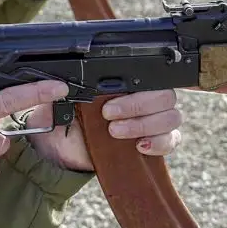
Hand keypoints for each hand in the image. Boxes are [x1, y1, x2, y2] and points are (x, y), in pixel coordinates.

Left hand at [27, 89, 182, 171]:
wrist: (62, 152)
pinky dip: (159, 143)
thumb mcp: (55, 102)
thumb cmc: (63, 120)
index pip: (149, 75)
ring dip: (145, 124)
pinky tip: (139, 146)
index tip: (107, 102)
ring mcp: (152, 121)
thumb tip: (60, 86)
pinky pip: (172, 140)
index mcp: (124, 83)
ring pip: (172, 117)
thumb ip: (54, 91)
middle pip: (165, 95)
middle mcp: (143, 99)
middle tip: (108, 114)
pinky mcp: (154, 143)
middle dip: (138, 105)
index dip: (136, 87)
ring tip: (115, 132)